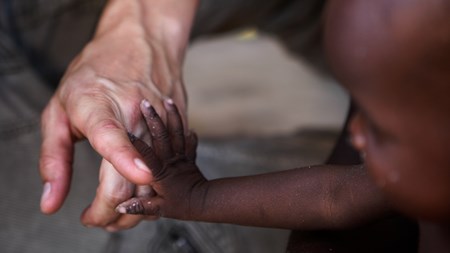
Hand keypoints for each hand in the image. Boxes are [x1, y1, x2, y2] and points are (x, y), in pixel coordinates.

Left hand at [39, 1, 187, 229]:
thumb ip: (53, 158)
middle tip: (94, 219)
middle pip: (133, 176)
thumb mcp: (59, 109)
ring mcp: (161, 121)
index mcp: (100, 106)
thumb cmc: (95, 74)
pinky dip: (154, 189)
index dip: (126, 159)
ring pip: (156, 181)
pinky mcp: (177, 127)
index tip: (136, 180)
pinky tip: (138, 190)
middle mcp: (136, 114)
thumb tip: (51, 202)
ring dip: (135, 208)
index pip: (112, 137)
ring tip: (112, 212)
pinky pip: (169, 169)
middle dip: (112, 214)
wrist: (142, 43)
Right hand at [116, 99, 205, 219]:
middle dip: (153, 120)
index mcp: (160, 174)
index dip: (137, 144)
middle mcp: (171, 161)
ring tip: (167, 100)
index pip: (147, 156)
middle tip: (145, 103)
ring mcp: (181, 156)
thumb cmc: (182, 207)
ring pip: (177, 132)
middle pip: (162, 137)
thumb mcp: (159, 209)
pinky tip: (176, 111)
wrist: (206, 203)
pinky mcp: (188, 154)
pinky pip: (187, 136)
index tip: (128, 131)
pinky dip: (182, 125)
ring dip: (172, 116)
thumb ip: (141, 206)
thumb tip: (121, 207)